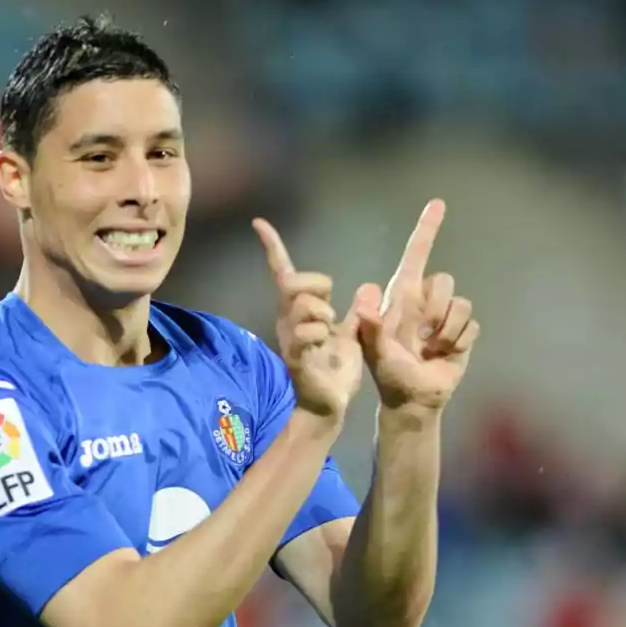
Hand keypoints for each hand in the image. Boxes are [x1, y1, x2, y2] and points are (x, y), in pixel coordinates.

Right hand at [254, 217, 376, 419]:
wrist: (330, 403)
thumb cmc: (336, 369)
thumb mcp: (351, 333)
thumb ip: (357, 312)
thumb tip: (366, 289)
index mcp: (298, 311)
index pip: (282, 272)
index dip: (272, 247)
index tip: (259, 222)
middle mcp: (287, 320)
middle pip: (292, 281)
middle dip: (315, 284)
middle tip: (330, 303)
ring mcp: (289, 338)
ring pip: (302, 304)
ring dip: (323, 312)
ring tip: (329, 330)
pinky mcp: (296, 357)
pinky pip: (307, 332)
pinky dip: (321, 334)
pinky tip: (325, 346)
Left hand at [359, 199, 479, 411]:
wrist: (413, 400)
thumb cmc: (389, 376)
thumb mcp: (375, 354)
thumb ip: (371, 329)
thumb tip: (367, 300)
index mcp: (400, 299)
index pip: (414, 258)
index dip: (425, 232)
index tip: (437, 204)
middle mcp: (424, 302)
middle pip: (442, 281)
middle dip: (435, 309)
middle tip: (420, 336)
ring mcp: (444, 316)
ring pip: (460, 303)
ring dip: (447, 331)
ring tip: (430, 349)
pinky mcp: (462, 331)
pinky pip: (472, 325)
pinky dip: (459, 343)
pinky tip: (443, 355)